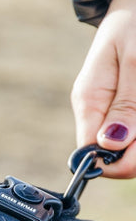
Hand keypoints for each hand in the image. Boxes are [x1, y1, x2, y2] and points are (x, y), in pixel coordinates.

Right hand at [71, 0, 135, 177]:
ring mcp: (115, 108)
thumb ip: (125, 104)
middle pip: (114, 153)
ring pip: (130, 144)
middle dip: (135, 152)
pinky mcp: (129, 105)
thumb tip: (110, 144)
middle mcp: (99, 110)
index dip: (115, 161)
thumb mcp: (132, 59)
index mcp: (88, 99)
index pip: (90, 149)